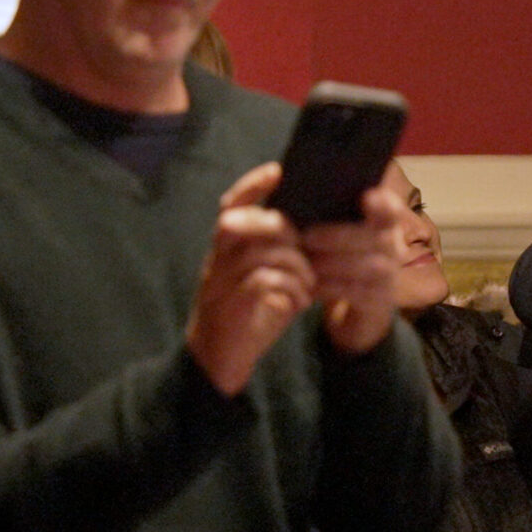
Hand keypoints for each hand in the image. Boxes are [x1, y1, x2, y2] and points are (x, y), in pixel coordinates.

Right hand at [187, 162, 315, 395]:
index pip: (231, 204)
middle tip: (306, 255)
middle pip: (247, 222)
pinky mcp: (231, 306)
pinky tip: (299, 303)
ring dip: (296, 267)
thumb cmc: (248, 315)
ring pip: (263, 253)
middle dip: (285, 232)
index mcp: (225, 248)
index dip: (252, 185)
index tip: (278, 170)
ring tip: (307, 287)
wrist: (217, 360)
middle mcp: (217, 259)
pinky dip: (290, 290)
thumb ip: (281, 255)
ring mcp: (220, 282)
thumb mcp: (265, 279)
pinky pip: (265, 282)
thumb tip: (314, 231)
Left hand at [303, 182, 413, 355]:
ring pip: (368, 266)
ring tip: (305, 262)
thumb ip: (330, 215)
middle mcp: (394, 248)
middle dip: (339, 236)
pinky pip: (357, 293)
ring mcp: (391, 276)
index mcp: (385, 226)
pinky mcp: (380, 301)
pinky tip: (310, 286)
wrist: (358, 307)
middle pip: (376, 238)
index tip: (366, 196)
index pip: (392, 209)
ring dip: (333, 263)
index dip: (384, 202)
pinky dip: (331, 289)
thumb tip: (292, 187)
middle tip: (306, 237)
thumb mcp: (341, 236)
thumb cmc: (340, 260)